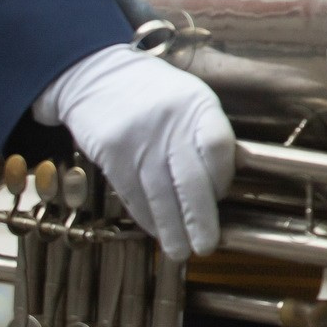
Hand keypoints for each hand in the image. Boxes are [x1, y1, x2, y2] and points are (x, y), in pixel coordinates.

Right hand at [33, 44, 236, 260]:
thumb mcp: (191, 98)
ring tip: (180, 251)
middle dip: (199, 217)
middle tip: (206, 245)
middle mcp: (168, 122)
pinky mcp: (110, 153)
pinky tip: (155, 231)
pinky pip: (132, 192)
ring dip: (170, 227)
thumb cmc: (156, 93)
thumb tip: (228, 178)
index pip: (217, 146)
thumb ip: (208, 133)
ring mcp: (137, 139)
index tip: (223, 196)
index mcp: (197, 104)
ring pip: (158, 192)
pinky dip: (145, 216)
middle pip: (189, 178)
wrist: (98, 74)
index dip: (223, 176)